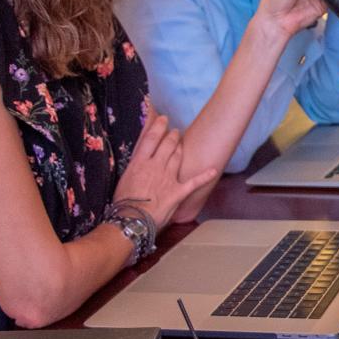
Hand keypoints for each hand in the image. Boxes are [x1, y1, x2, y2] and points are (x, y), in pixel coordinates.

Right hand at [112, 114, 218, 232]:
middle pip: (168, 144)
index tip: (163, 119)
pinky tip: (214, 170)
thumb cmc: (123, 202)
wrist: (132, 219)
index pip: (151, 138)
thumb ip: (134, 168)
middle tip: (176, 132)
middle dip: (173, 136)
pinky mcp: (178, 191)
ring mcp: (168, 177)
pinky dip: (205, 175)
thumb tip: (138, 163)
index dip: (158, 126)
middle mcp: (156, 166)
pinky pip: (194, 182)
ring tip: (182, 144)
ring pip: (178, 156)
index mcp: (140, 162)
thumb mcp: (124, 179)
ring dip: (181, 148)